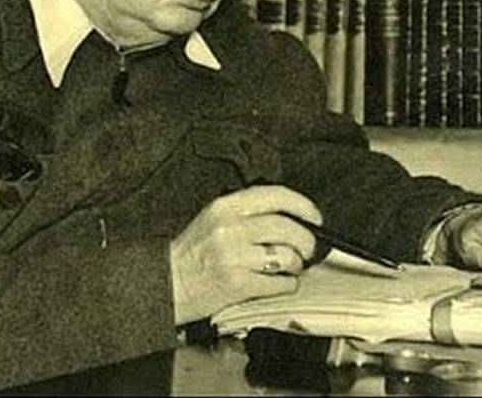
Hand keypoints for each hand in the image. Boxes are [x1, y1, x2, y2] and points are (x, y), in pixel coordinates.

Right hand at [169, 185, 320, 324]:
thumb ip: (247, 212)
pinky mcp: (237, 284)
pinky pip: (279, 283)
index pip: (276, 196)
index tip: (314, 216)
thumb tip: (290, 215)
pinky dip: (287, 285)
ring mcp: (234, 257)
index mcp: (225, 207)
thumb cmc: (193, 253)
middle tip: (307, 248)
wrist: (167, 283)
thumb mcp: (213, 218)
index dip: (303, 206)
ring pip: (286, 256)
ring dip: (296, 264)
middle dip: (306, 240)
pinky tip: (279, 283)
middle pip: (287, 227)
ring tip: (290, 267)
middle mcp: (230, 228)